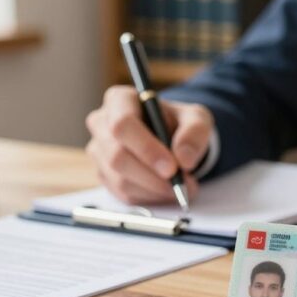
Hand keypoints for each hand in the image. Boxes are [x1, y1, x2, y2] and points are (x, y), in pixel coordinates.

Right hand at [85, 85, 213, 203]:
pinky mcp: (104, 174)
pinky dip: (149, 197)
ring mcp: (99, 151)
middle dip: (152, 176)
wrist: (172, 139)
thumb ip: (194, 133)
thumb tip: (184, 159)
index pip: (122, 124)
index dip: (146, 148)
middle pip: (117, 156)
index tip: (172, 167)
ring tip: (181, 187)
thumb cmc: (179, 123)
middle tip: (180, 183)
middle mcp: (101, 123)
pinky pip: (123, 193)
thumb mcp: (196, 119)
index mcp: (119, 100)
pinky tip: (166, 190)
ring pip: (120, 179)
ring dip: (154, 189)